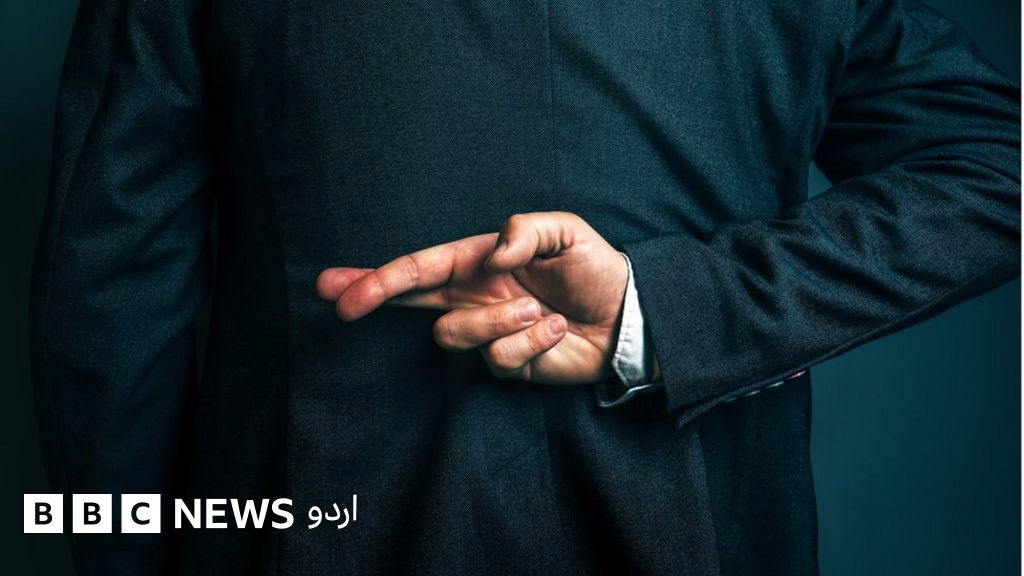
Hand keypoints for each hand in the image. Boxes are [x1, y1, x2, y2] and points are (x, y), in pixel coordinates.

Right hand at [316, 212, 628, 383]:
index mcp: (479, 263)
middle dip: (374, 297)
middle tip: (343, 305)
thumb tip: (491, 255)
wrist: (627, 316)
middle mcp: (474, 297)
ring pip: (454, 335)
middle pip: (410, 301)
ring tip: (537, 310)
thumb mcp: (566, 232)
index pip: (420, 268)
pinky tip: (556, 331)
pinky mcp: (508, 363)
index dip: (378, 277)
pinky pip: (499, 359)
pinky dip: (531, 341)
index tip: (339, 287)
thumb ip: (526, 231)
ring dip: (496, 320)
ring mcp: (488, 332)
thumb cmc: (593, 269)